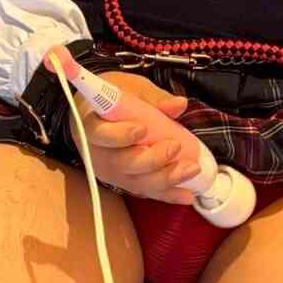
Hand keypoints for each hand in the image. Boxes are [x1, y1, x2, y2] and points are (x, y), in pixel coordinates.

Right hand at [65, 70, 201, 204]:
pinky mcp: (124, 182)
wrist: (99, 114)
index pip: (100, 134)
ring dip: (165, 178)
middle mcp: (97, 154)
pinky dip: (168, 194)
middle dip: (151, 159)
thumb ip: (154, 97)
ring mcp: (110, 172)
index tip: (141, 129)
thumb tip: (179, 104)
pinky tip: (187, 194)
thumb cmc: (114, 98)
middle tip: (174, 147)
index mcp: (91, 125)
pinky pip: (146, 191)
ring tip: (191, 169)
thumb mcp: (131, 88)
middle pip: (122, 163)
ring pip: (136, 181)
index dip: (120, 135)